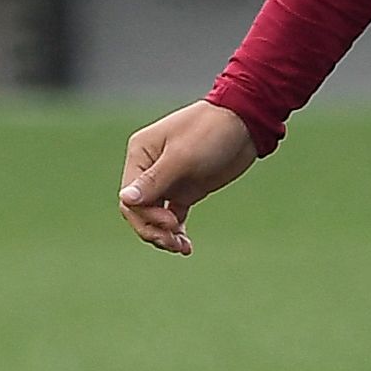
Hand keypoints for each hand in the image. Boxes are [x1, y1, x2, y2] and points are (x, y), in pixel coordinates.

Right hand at [118, 101, 259, 255]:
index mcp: (140, 155)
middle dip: (153, 230)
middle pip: (139, 211)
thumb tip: (125, 200)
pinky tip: (186, 246)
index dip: (146, 216)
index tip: (171, 223)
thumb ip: (154, 181)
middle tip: (173, 243)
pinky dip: (177, 232)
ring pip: (155, 217)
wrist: (245, 123)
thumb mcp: (181, 157)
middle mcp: (149, 169)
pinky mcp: (185, 190)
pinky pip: (172, 217)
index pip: (130, 197)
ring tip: (182, 247)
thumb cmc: (210, 132)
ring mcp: (167, 181)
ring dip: (164, 235)